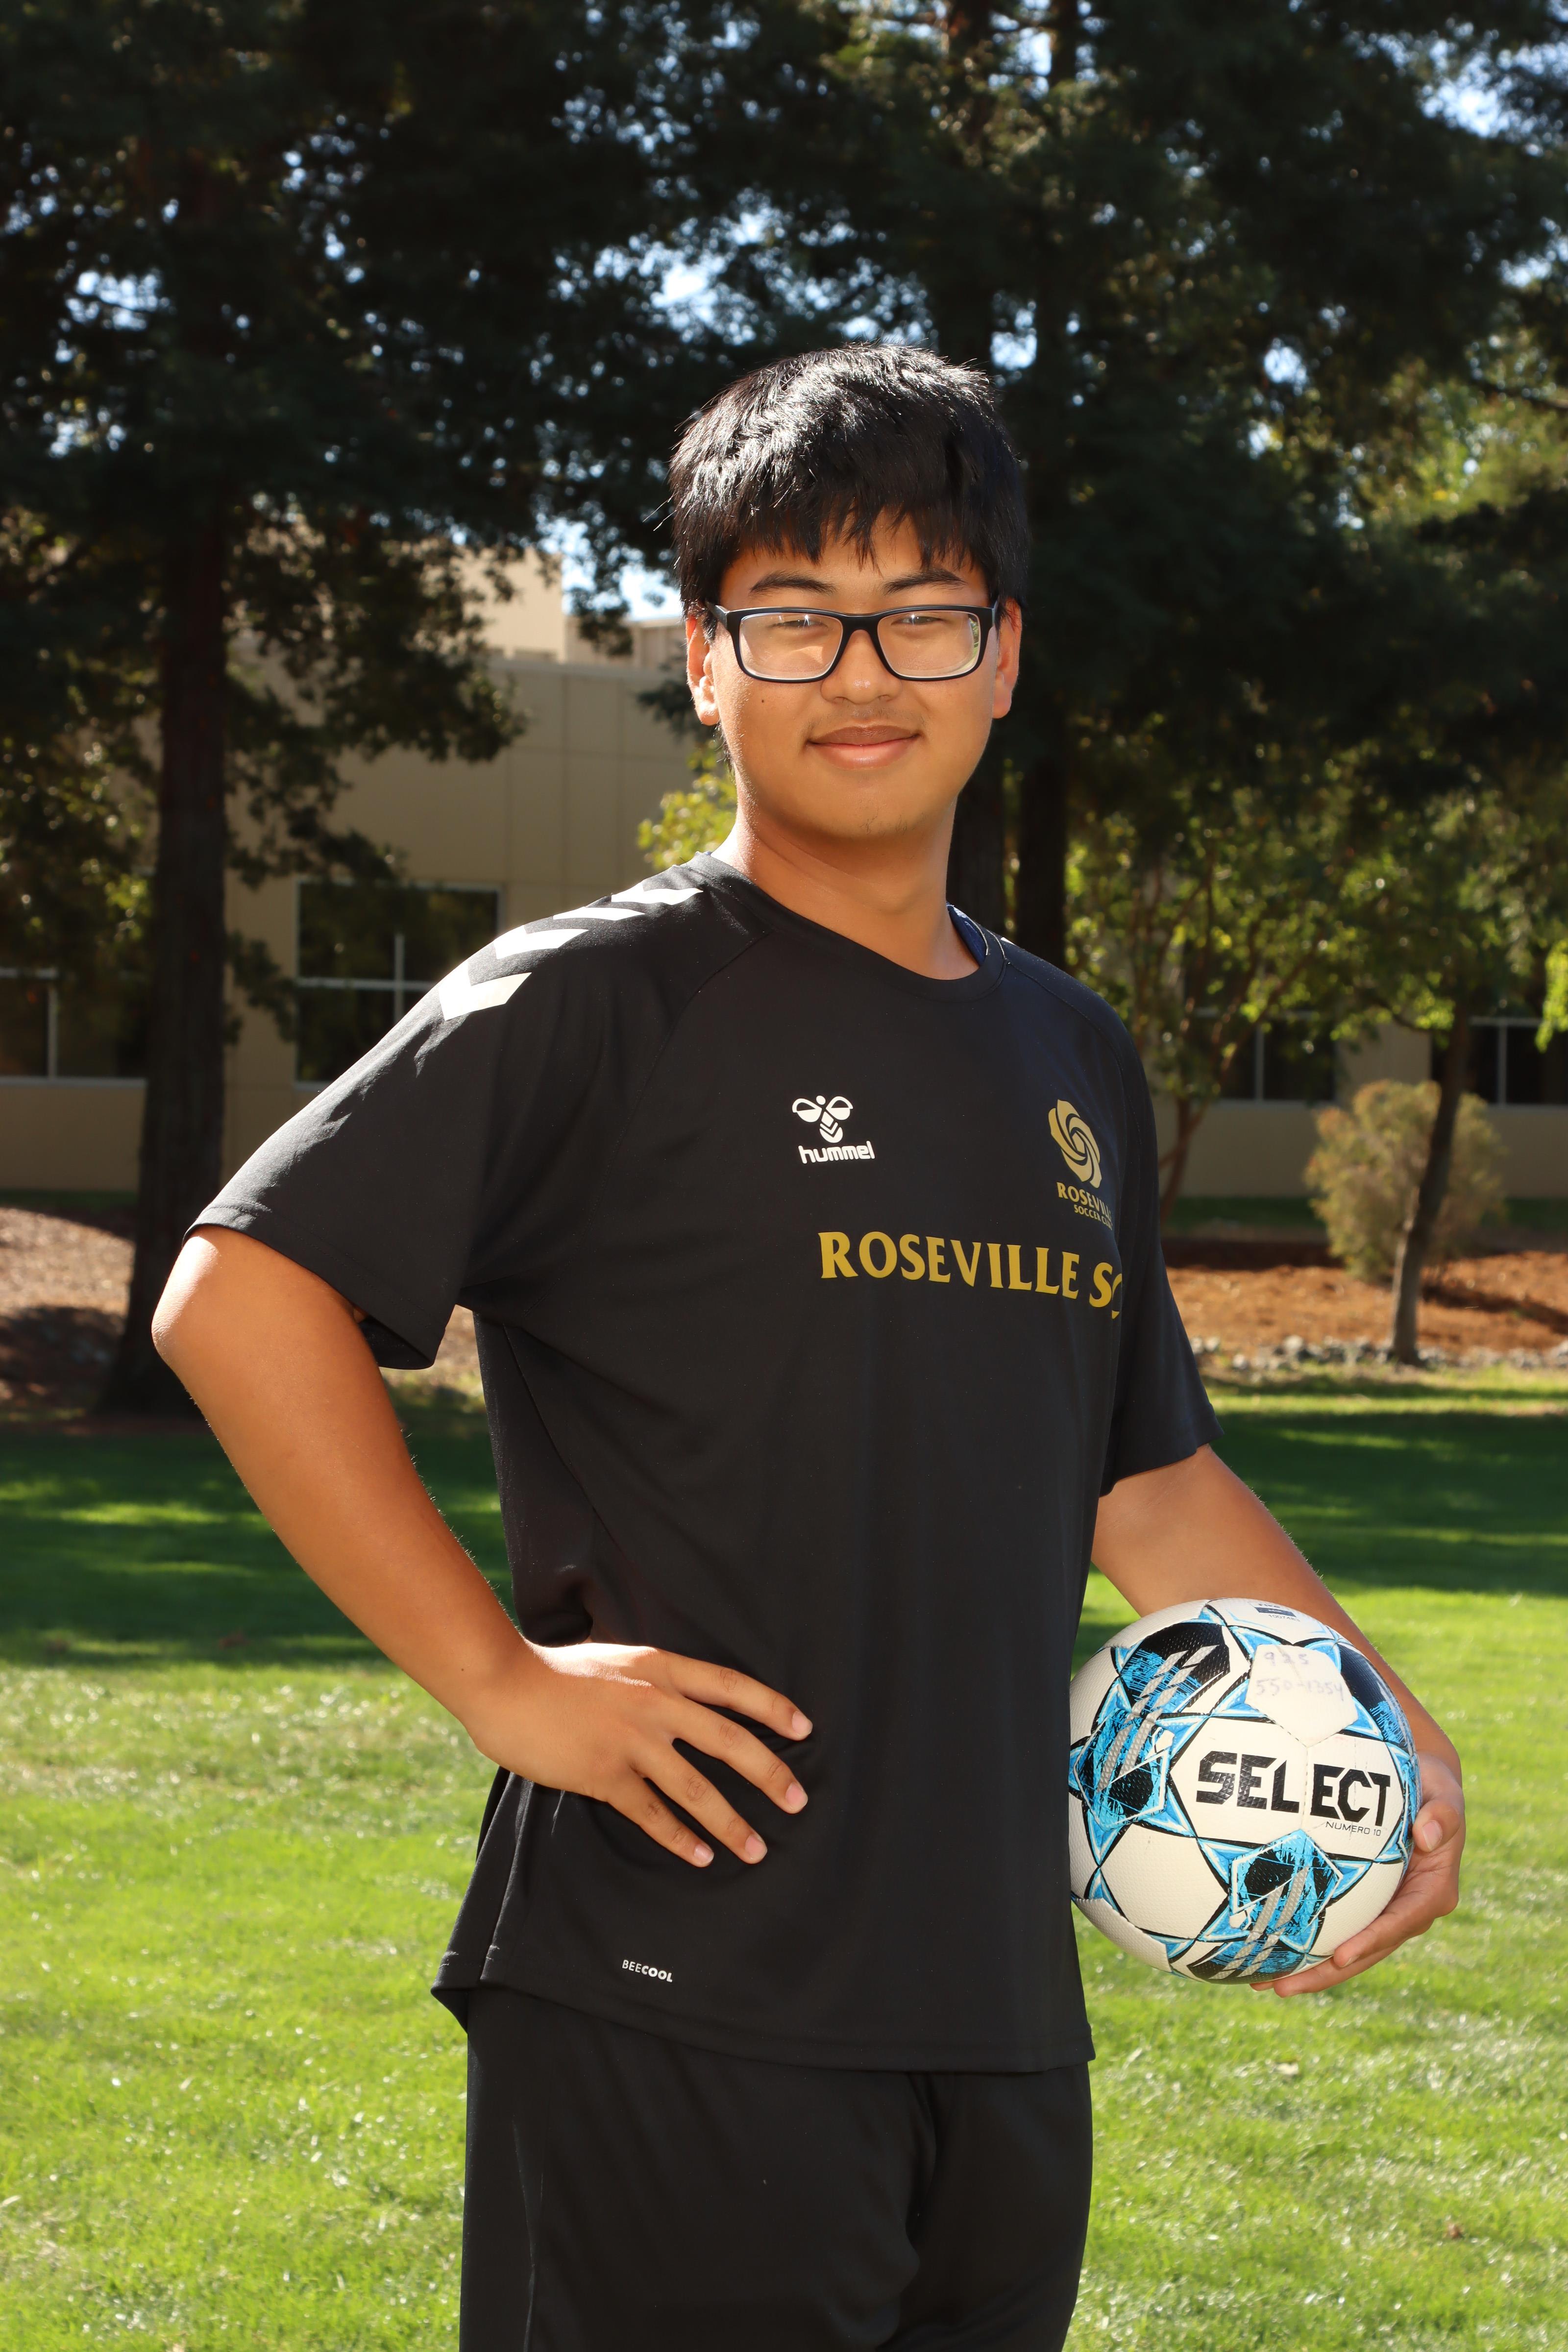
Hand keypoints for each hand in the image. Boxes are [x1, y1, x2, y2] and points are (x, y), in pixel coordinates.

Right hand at [462, 1640, 810, 1868]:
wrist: (505, 1683)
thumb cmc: (557, 1672)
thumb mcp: (618, 1661)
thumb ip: (653, 1680)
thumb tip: (684, 1700)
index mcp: (660, 1669)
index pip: (731, 1685)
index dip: (771, 1707)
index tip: (804, 1727)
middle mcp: (654, 1703)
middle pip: (727, 1740)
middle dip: (769, 1773)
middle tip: (797, 1800)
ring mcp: (630, 1740)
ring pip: (696, 1787)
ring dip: (730, 1822)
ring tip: (756, 1848)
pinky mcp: (603, 1774)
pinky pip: (652, 1813)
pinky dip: (680, 1838)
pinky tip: (701, 1856)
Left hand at [1264, 1751, 1464, 1997]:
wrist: (1425, 1789)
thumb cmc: (1434, 1788)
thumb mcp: (1444, 1794)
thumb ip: (1442, 1814)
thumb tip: (1428, 1834)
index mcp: (1433, 1892)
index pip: (1401, 1923)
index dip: (1371, 1941)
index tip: (1340, 1955)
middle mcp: (1410, 1912)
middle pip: (1368, 1952)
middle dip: (1327, 1973)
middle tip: (1281, 1986)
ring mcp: (1387, 1913)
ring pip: (1349, 1951)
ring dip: (1310, 1970)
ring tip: (1263, 1985)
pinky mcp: (1368, 1906)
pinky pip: (1337, 1930)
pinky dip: (1308, 1944)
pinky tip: (1269, 1952)